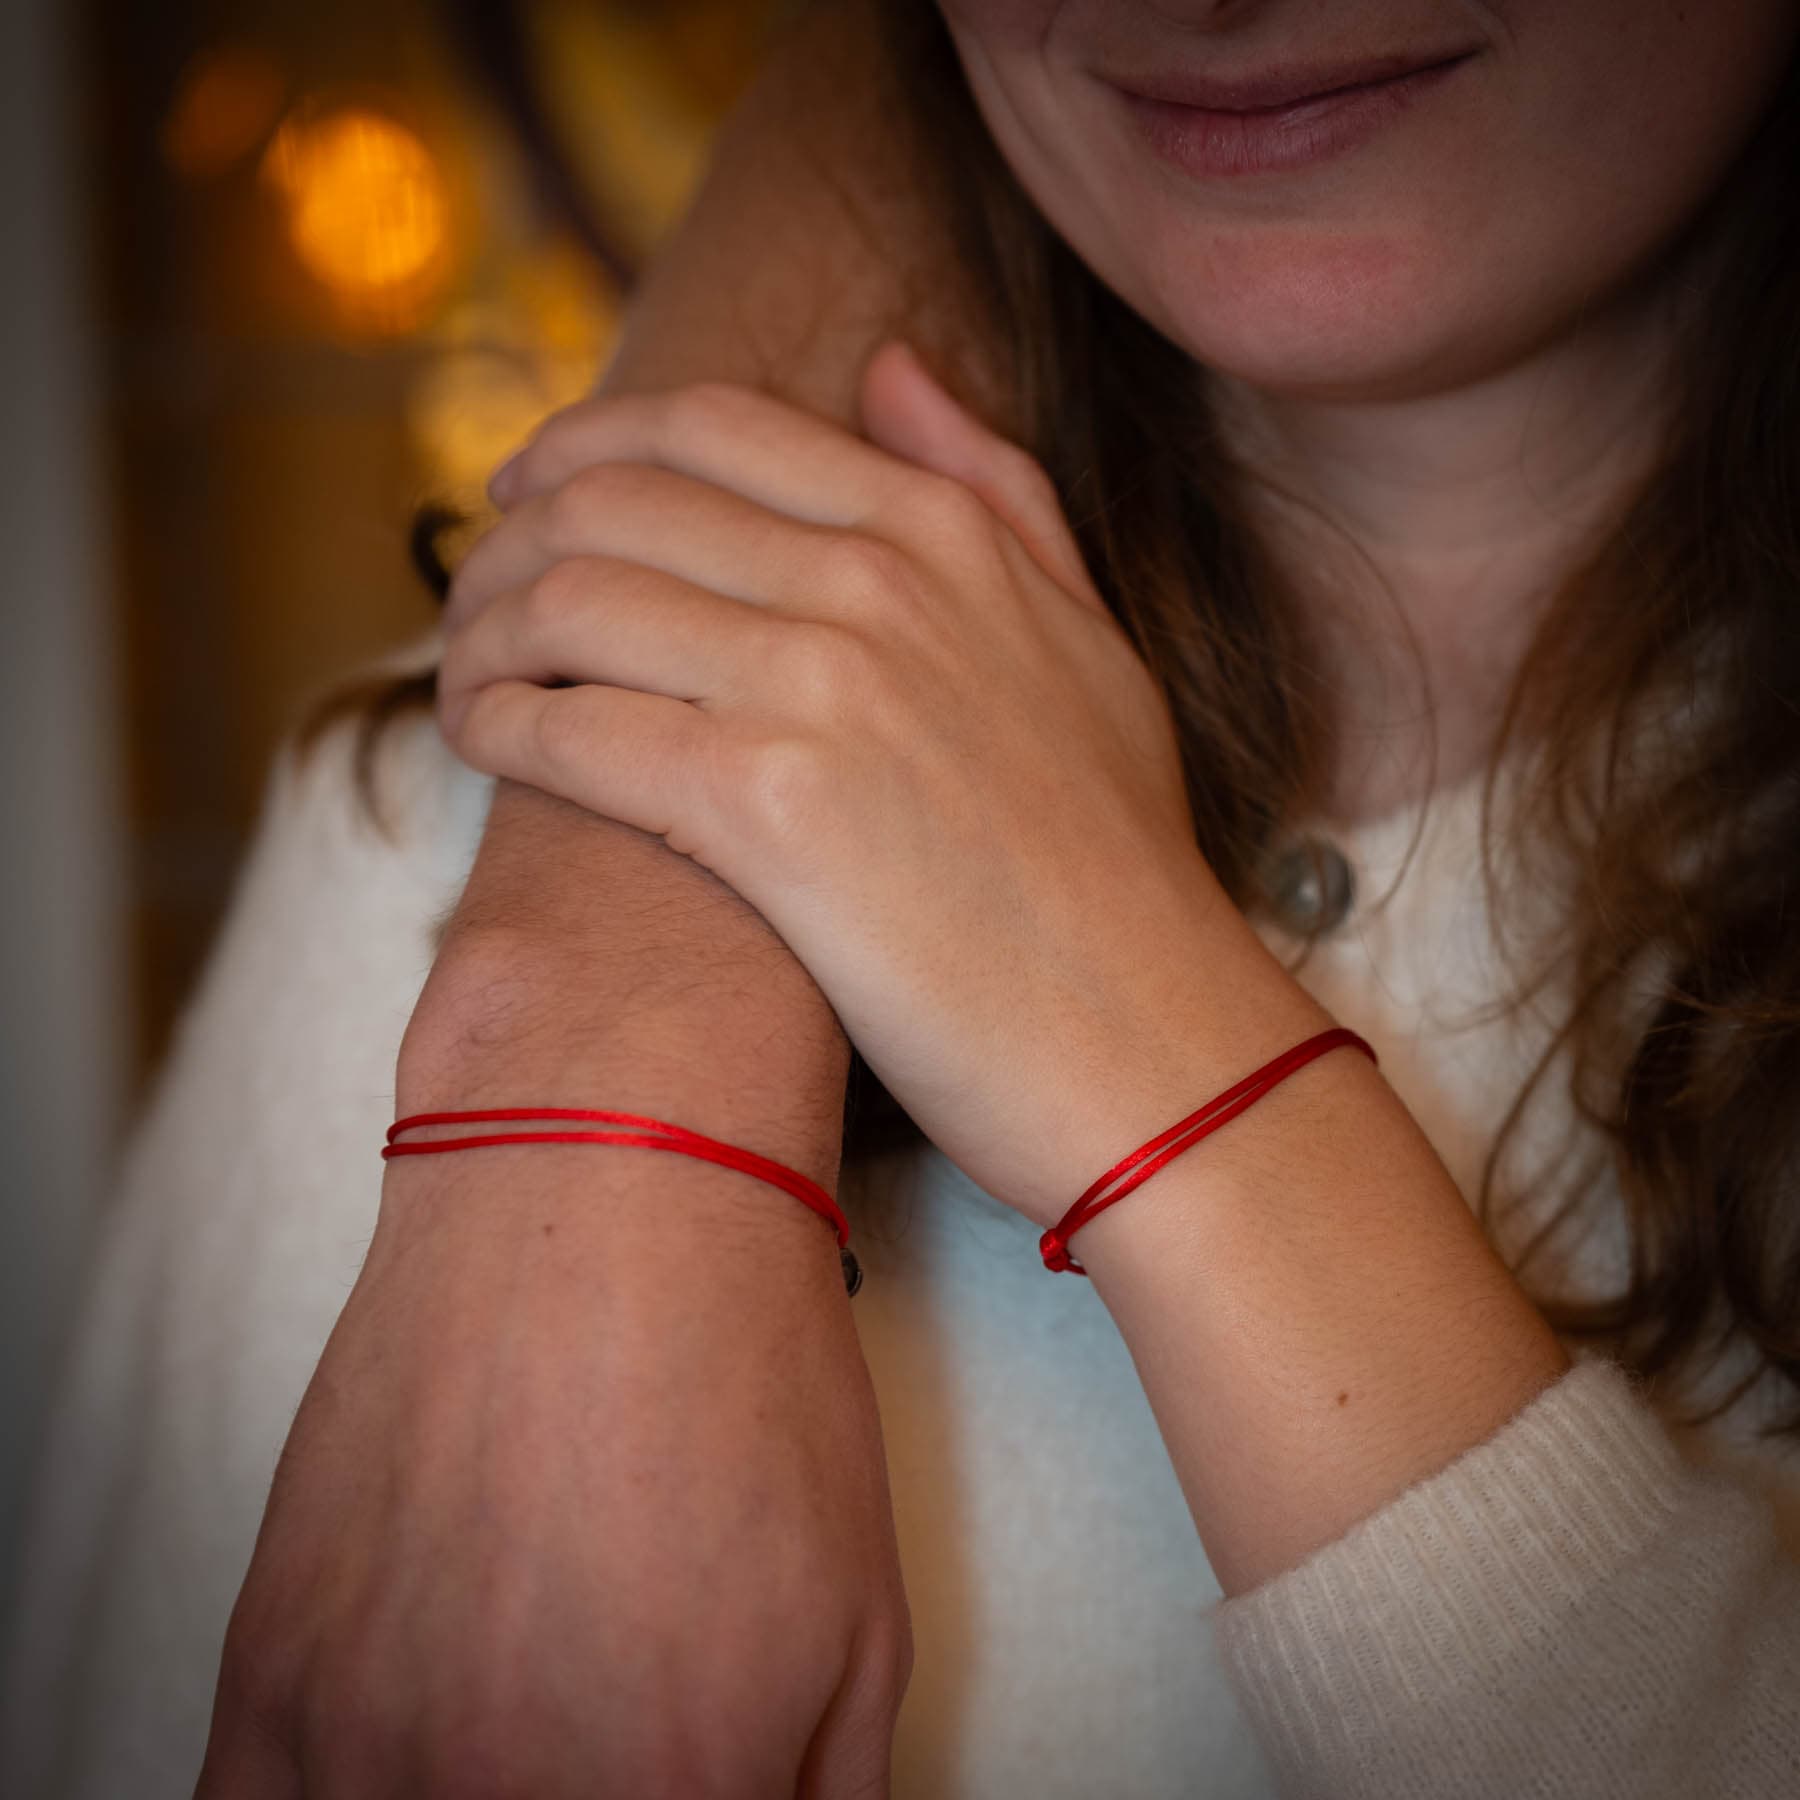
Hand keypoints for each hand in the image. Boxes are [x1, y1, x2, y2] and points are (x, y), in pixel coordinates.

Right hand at [193, 1156, 909, 1797]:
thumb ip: (822, 1798)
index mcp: (675, 1797)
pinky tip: (395, 1747)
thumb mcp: (861, 1621)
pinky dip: (331, 1799)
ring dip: (463, 1792)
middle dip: (587, 1795)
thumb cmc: (747, 1375)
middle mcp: (506, 1795)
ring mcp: (365, 1743)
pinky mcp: (267, 1672)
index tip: (680, 1780)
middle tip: (602, 1723)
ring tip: (516, 1705)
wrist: (604, 1190)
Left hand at [438, 342, 1234, 1223]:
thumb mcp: (1088, 639)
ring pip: (569, 601)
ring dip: (479, 631)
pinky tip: (481, 740)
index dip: (582, 444)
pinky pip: (568, 727)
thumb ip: (998, 491)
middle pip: (611, 502)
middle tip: (470, 600)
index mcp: (942, 531)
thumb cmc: (1115, 861)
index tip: (527, 495)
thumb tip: (890, 368)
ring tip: (464, 675)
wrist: (1142, 1034)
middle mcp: (874, 583)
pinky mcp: (766, 809)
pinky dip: (494, 722)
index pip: (707, 426)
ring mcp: (820, 688)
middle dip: (503, 541)